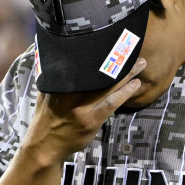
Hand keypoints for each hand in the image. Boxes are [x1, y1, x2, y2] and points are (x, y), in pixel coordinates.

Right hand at [23, 57, 145, 164]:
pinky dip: (124, 93)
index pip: (81, 61)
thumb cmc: (47, 118)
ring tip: (141, 63)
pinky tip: (136, 85)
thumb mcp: (45, 92)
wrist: (44, 146)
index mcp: (58, 82)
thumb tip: (56, 55)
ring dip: (127, 74)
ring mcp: (81, 107)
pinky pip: (111, 103)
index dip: (99, 49)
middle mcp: (70, 93)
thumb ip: (52, 75)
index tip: (112, 38)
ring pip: (108, 86)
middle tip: (131, 45)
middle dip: (116, 57)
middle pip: (98, 71)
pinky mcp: (90, 120)